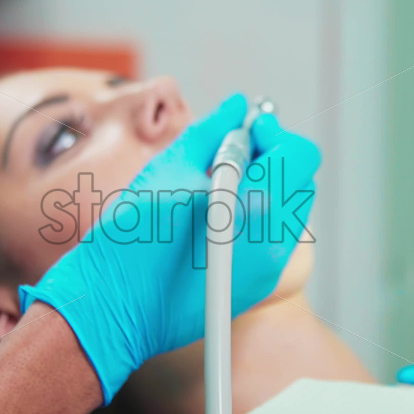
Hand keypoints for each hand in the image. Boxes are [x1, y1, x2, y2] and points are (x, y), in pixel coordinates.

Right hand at [19, 94, 320, 402]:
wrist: (113, 306)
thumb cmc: (131, 237)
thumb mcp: (168, 169)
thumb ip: (210, 132)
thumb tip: (235, 107)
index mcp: (255, 205)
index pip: (299, 155)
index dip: (273, 136)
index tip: (244, 134)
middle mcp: (272, 240)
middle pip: (300, 183)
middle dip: (272, 162)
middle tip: (229, 158)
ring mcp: (267, 270)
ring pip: (289, 212)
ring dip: (265, 192)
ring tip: (217, 193)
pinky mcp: (256, 288)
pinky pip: (273, 241)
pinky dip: (255, 222)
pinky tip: (215, 222)